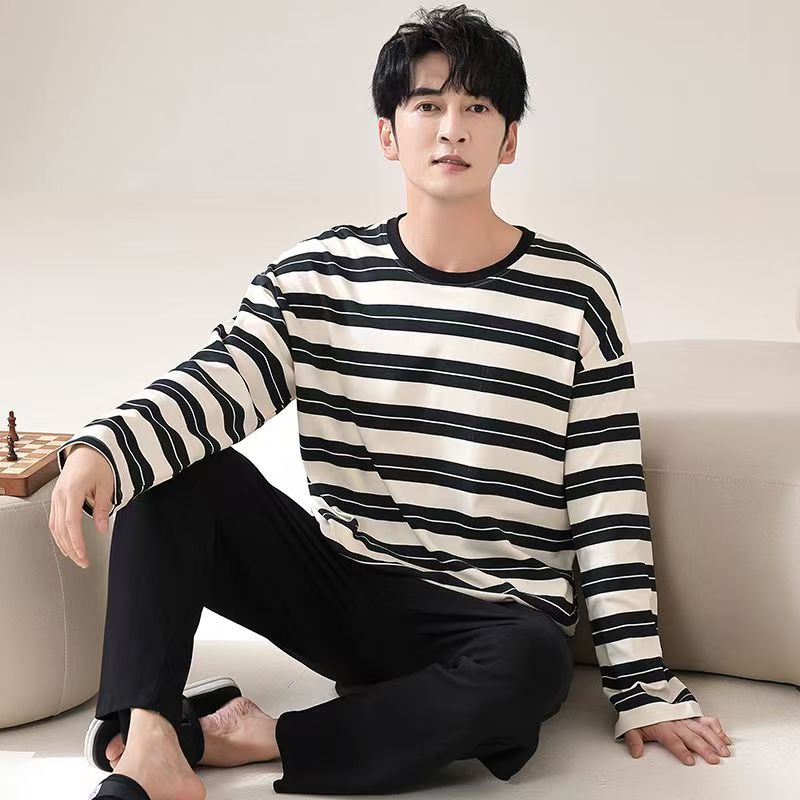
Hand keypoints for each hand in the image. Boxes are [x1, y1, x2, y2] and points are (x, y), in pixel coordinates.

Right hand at [48, 444, 113, 568]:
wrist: (89, 449)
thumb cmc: (100, 464)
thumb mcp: (107, 485)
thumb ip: (103, 508)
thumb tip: (102, 529)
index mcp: (73, 490)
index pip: (71, 523)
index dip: (76, 542)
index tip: (83, 556)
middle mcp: (60, 494)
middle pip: (61, 528)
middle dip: (71, 548)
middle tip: (83, 562)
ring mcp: (56, 496)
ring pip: (54, 526)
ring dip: (64, 544)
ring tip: (76, 558)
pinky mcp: (56, 497)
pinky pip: (54, 520)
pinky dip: (60, 534)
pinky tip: (66, 544)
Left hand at [624, 716, 732, 764]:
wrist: (644, 694)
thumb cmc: (642, 714)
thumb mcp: (633, 726)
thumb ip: (634, 740)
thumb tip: (635, 752)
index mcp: (663, 728)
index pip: (673, 741)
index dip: (681, 750)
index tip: (689, 760)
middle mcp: (677, 724)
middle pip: (693, 737)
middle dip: (704, 748)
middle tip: (713, 759)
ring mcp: (686, 719)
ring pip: (703, 729)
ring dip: (715, 740)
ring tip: (724, 751)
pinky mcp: (692, 716)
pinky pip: (707, 720)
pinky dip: (717, 728)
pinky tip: (725, 738)